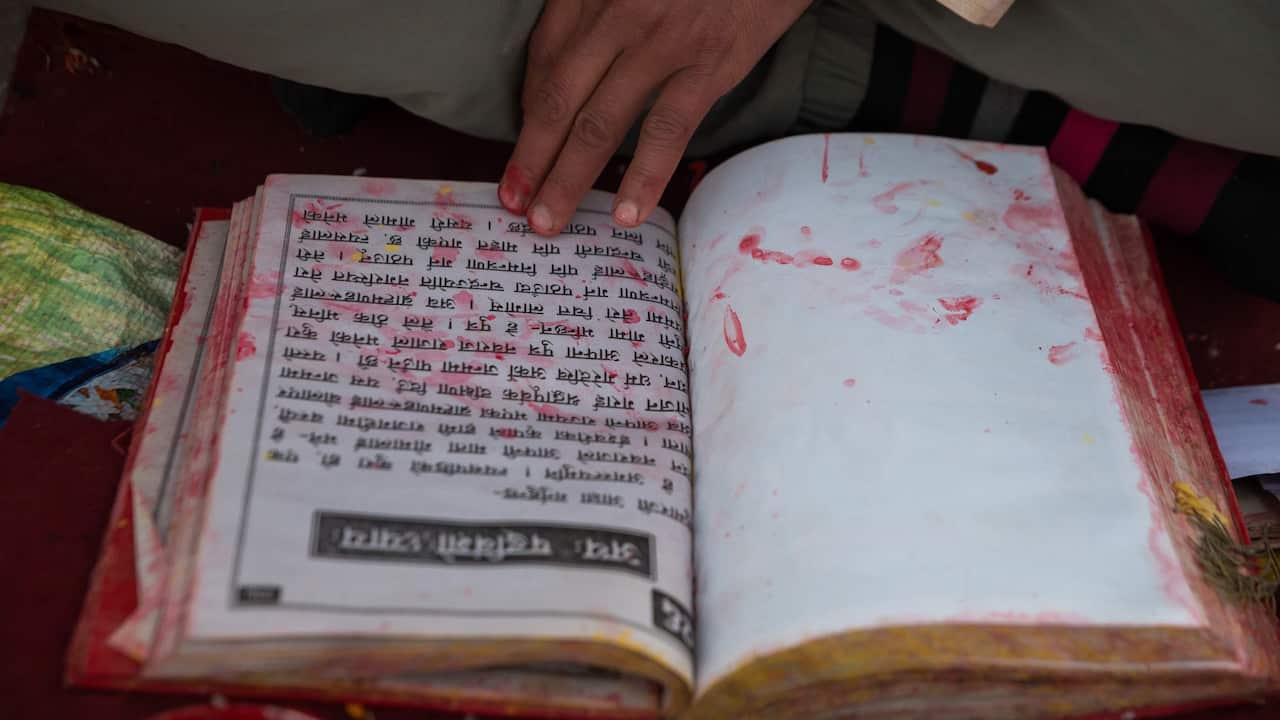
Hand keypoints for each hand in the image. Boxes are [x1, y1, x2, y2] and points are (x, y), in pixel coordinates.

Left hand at [499, 0, 811, 235]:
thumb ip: (607, 12)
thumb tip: (581, 80)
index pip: (544, 57)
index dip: (527, 113)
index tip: (521, 152)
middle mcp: (619, 13)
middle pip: (559, 99)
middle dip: (531, 158)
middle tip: (512, 203)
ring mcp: (662, 42)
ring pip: (600, 123)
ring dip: (568, 179)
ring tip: (548, 221)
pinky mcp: (708, 66)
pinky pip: (666, 130)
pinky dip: (644, 176)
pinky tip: (626, 213)